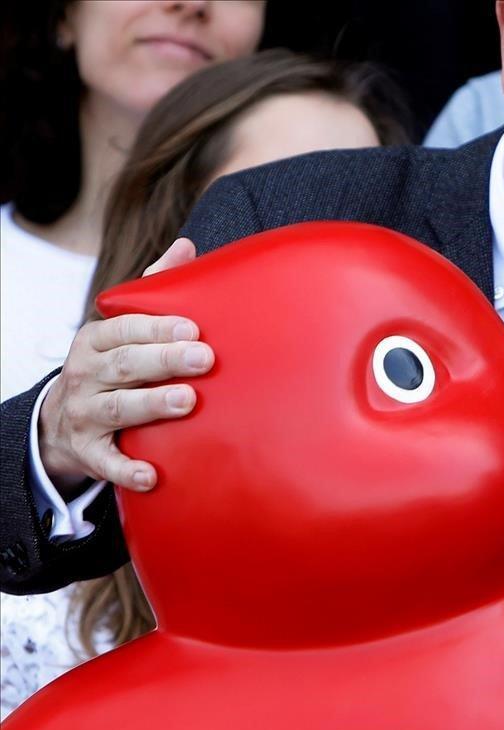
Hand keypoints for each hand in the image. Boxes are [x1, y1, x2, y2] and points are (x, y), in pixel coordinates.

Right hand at [38, 239, 210, 492]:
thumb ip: (153, 289)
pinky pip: (106, 463)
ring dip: (152, 405)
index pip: (124, 330)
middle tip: (204, 359)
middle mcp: (87, 375)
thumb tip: (185, 245)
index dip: (157, 328)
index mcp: (97, 340)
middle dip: (164, 361)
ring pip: (118, 409)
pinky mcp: (89, 452)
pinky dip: (128, 469)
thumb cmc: (114, 365)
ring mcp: (85, 414)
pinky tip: (153, 475)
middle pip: (125, 366)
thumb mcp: (124, 328)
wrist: (64, 421)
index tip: (193, 327)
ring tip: (187, 401)